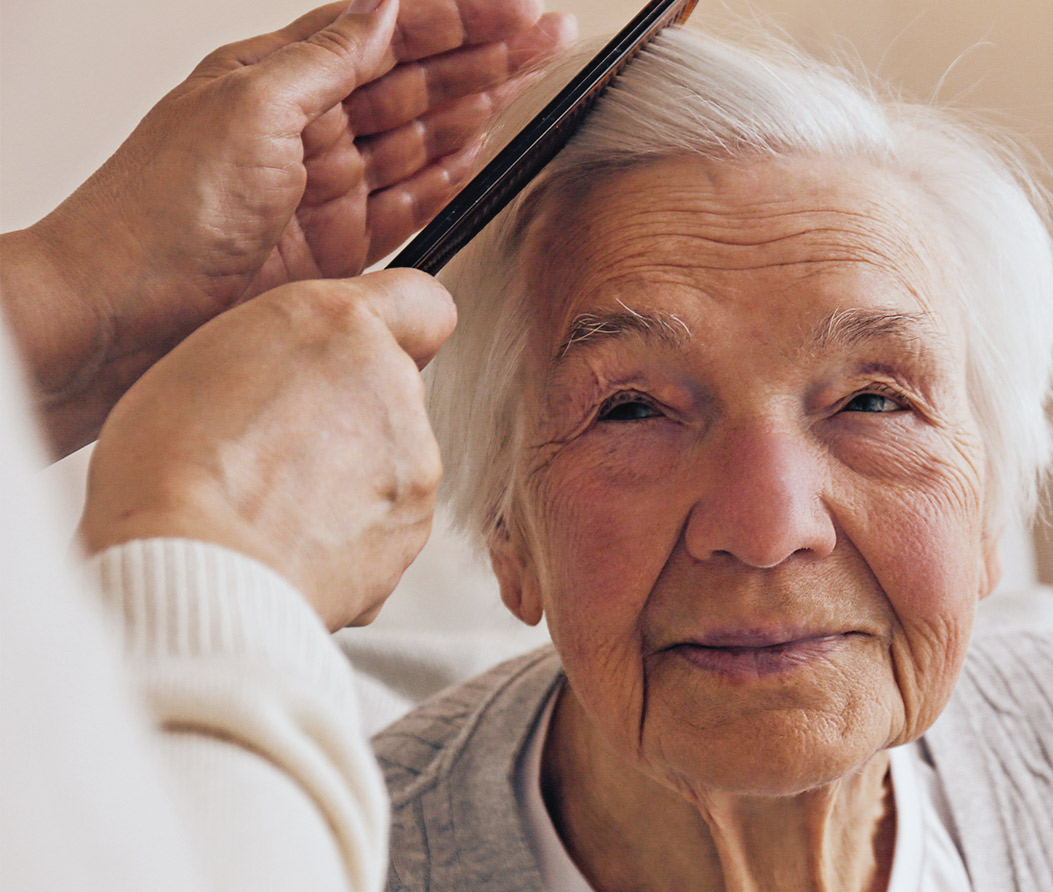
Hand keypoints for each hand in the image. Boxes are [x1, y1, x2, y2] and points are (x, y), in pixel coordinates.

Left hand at [0, 0, 572, 454]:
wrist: (123, 315)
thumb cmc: (157, 212)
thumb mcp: (246, 106)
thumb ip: (325, 59)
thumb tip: (384, 7)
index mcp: (273, 77)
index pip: (381, 31)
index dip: (451, 16)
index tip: (512, 10)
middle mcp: (301, 128)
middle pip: (411, 79)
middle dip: (483, 53)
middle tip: (545, 37)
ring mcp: (322, 189)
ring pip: (419, 136)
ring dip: (476, 104)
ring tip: (529, 78)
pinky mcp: (337, 249)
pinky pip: (408, 202)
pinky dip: (447, 175)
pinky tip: (479, 149)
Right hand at [80, 270, 455, 629]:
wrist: (197, 566)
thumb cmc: (173, 465)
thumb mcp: (205, 356)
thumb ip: (283, 352)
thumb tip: (304, 374)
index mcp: (339, 326)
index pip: (418, 300)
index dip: (391, 328)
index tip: (359, 353)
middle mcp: (393, 385)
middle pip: (392, 389)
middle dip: (349, 413)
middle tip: (275, 446)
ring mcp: (414, 460)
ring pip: (391, 457)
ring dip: (348, 475)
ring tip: (272, 503)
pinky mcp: (413, 526)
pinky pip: (384, 520)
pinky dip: (349, 530)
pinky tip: (288, 541)